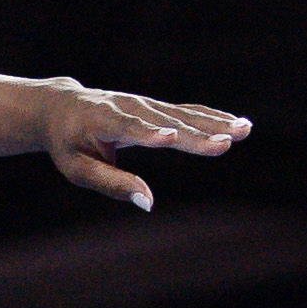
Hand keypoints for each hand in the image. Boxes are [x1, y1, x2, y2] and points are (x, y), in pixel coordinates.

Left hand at [25, 77, 248, 211]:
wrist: (62, 106)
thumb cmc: (69, 143)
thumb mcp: (78, 168)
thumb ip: (111, 184)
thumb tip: (147, 203)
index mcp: (103, 120)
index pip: (129, 127)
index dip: (149, 134)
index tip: (170, 138)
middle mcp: (129, 107)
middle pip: (167, 122)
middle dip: (196, 134)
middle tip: (226, 142)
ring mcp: (145, 104)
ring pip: (184, 115)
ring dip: (215, 123)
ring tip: (244, 130)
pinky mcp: (157, 107)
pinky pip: (188, 112)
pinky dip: (213, 118)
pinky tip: (238, 124)